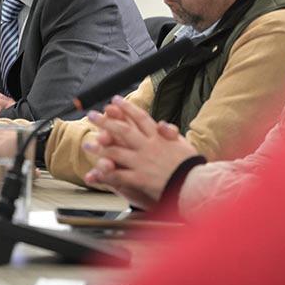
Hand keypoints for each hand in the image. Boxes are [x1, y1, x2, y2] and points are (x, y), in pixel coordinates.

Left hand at [81, 96, 198, 209]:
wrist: (195, 184)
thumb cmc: (191, 165)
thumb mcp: (183, 143)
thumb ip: (170, 133)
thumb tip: (162, 124)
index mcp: (158, 137)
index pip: (139, 118)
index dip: (126, 108)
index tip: (114, 101)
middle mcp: (148, 146)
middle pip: (123, 130)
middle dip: (106, 122)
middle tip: (93, 115)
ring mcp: (142, 162)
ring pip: (117, 151)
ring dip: (100, 147)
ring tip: (88, 143)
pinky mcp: (140, 178)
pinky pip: (120, 175)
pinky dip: (107, 173)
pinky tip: (96, 171)